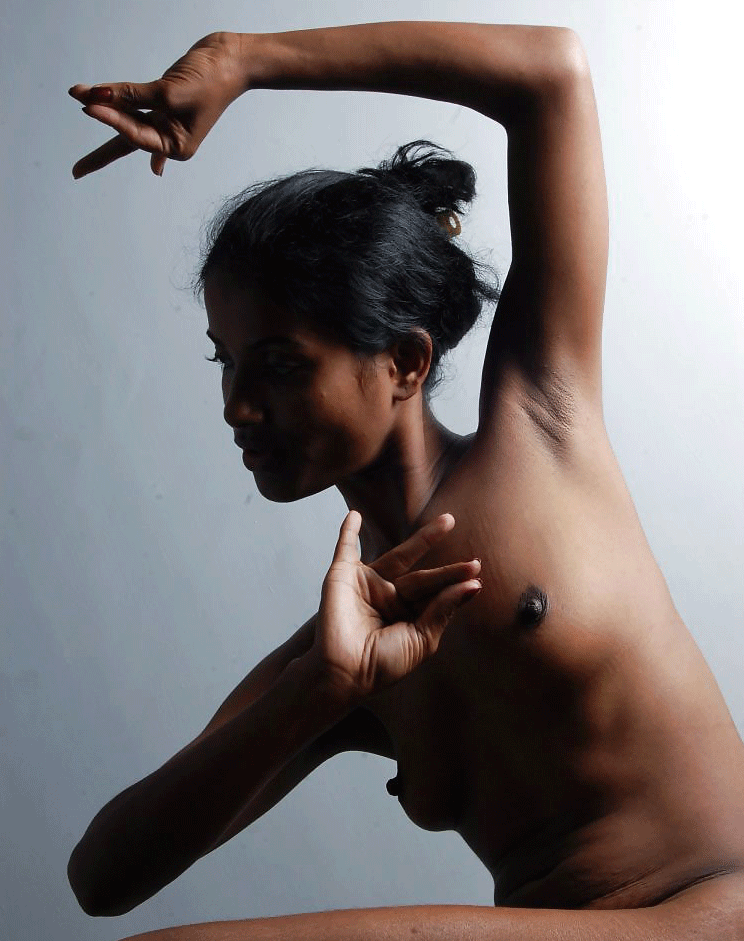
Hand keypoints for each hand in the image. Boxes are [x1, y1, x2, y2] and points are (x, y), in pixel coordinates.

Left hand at [68, 32, 246, 178]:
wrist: (233, 60)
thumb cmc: (210, 81)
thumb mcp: (168, 92)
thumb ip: (133, 95)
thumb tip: (99, 95)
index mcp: (177, 146)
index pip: (134, 134)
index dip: (111, 118)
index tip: (88, 104)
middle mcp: (170, 138)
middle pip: (127, 142)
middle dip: (101, 155)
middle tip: (76, 172)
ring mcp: (166, 120)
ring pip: (128, 118)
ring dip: (105, 107)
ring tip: (78, 95)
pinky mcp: (164, 101)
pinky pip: (139, 107)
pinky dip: (128, 113)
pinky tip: (132, 153)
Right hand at [312, 510, 481, 702]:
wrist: (343, 672)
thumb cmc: (382, 664)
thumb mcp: (421, 639)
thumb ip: (443, 609)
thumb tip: (473, 585)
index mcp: (408, 617)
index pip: (436, 595)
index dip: (455, 584)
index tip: (476, 574)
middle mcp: (391, 598)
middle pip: (425, 577)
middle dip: (448, 570)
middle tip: (474, 561)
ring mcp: (368, 585)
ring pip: (401, 556)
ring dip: (424, 539)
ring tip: (448, 522)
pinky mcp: (344, 576)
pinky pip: (346, 548)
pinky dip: (347, 532)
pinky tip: (354, 516)